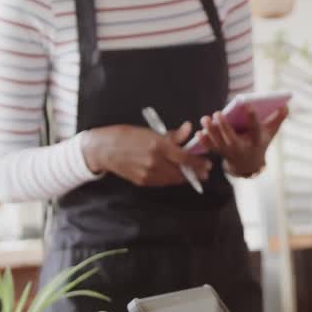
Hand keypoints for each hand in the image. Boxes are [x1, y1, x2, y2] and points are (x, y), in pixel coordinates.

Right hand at [81, 123, 210, 186]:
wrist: (104, 149)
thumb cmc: (127, 135)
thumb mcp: (151, 131)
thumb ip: (172, 134)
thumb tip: (189, 129)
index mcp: (158, 146)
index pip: (185, 159)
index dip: (199, 164)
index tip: (208, 165)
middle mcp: (155, 162)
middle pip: (181, 172)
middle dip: (194, 173)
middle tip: (204, 172)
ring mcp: (148, 174)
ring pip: (173, 180)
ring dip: (183, 177)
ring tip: (190, 173)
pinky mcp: (142, 182)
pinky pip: (162, 182)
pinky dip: (170, 178)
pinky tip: (173, 174)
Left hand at [194, 105, 287, 177]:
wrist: (250, 164)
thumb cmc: (260, 141)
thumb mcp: (271, 132)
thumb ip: (278, 118)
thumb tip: (286, 105)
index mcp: (256, 141)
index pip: (255, 129)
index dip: (252, 117)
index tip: (248, 105)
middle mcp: (242, 148)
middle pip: (231, 138)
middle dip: (224, 126)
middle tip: (218, 113)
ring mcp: (230, 152)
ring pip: (218, 143)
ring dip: (210, 131)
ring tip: (205, 118)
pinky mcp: (220, 153)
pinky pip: (211, 148)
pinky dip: (204, 141)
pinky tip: (199, 132)